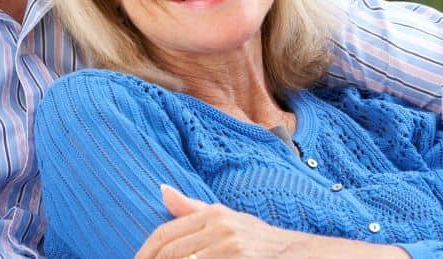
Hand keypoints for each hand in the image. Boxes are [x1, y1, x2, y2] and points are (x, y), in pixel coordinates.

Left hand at [135, 186, 405, 258]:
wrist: (298, 255)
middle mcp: (220, 226)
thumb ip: (192, 209)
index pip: (163, 236)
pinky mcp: (238, 258)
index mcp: (212, 214)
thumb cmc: (259, 243)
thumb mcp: (227, 220)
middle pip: (169, 254)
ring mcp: (230, 246)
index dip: (144, 254)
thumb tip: (161, 190)